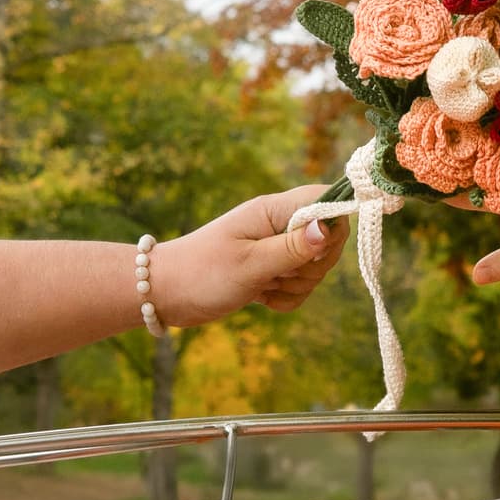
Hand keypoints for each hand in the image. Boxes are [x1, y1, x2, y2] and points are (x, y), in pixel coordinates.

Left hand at [157, 184, 347, 326]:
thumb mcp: (250, 264)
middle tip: (276, 274)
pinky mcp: (273, 271)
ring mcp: (277, 248)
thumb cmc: (201, 273)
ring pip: (314, 269)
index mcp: (272, 210)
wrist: (166, 293)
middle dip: (310, 268)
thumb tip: (330, 227)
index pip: (325, 201)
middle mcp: (278, 225)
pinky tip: (260, 297)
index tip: (313, 253)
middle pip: (327, 242)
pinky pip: (300, 288)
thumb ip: (292, 248)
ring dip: (294, 287)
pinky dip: (285, 298)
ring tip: (260, 286)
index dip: (333, 226)